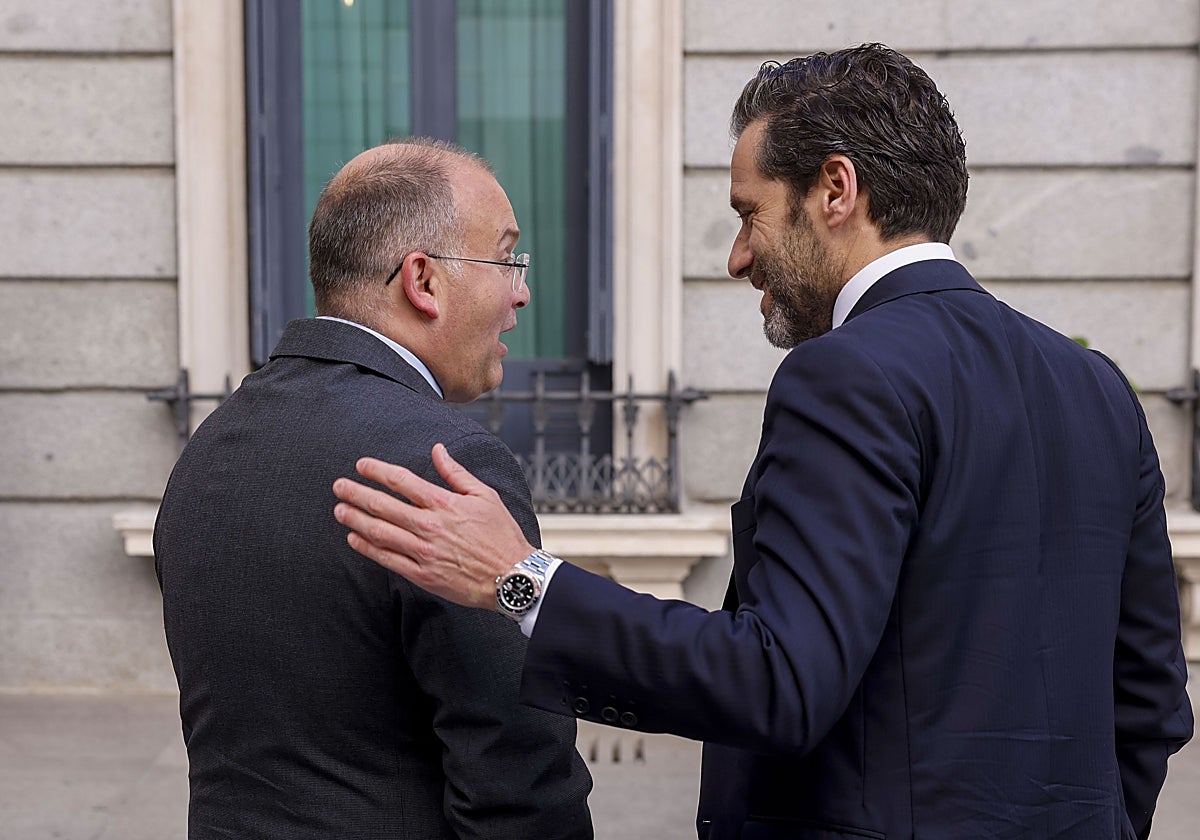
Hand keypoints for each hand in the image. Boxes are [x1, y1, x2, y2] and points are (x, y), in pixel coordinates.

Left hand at [332, 444, 535, 609]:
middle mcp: (430, 526)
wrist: (512, 576)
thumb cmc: (502, 535)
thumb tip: (438, 450)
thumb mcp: (485, 495)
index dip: (378, 471)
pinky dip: (368, 548)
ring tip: (339, 510)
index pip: (402, 481)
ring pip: (380, 532)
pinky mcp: (423, 575)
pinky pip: (388, 559)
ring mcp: (424, 552)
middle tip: (338, 486)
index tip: (361, 465)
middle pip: (383, 505)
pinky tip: (354, 538)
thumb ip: (456, 473)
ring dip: (356, 519)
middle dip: (357, 493)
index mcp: (445, 503)